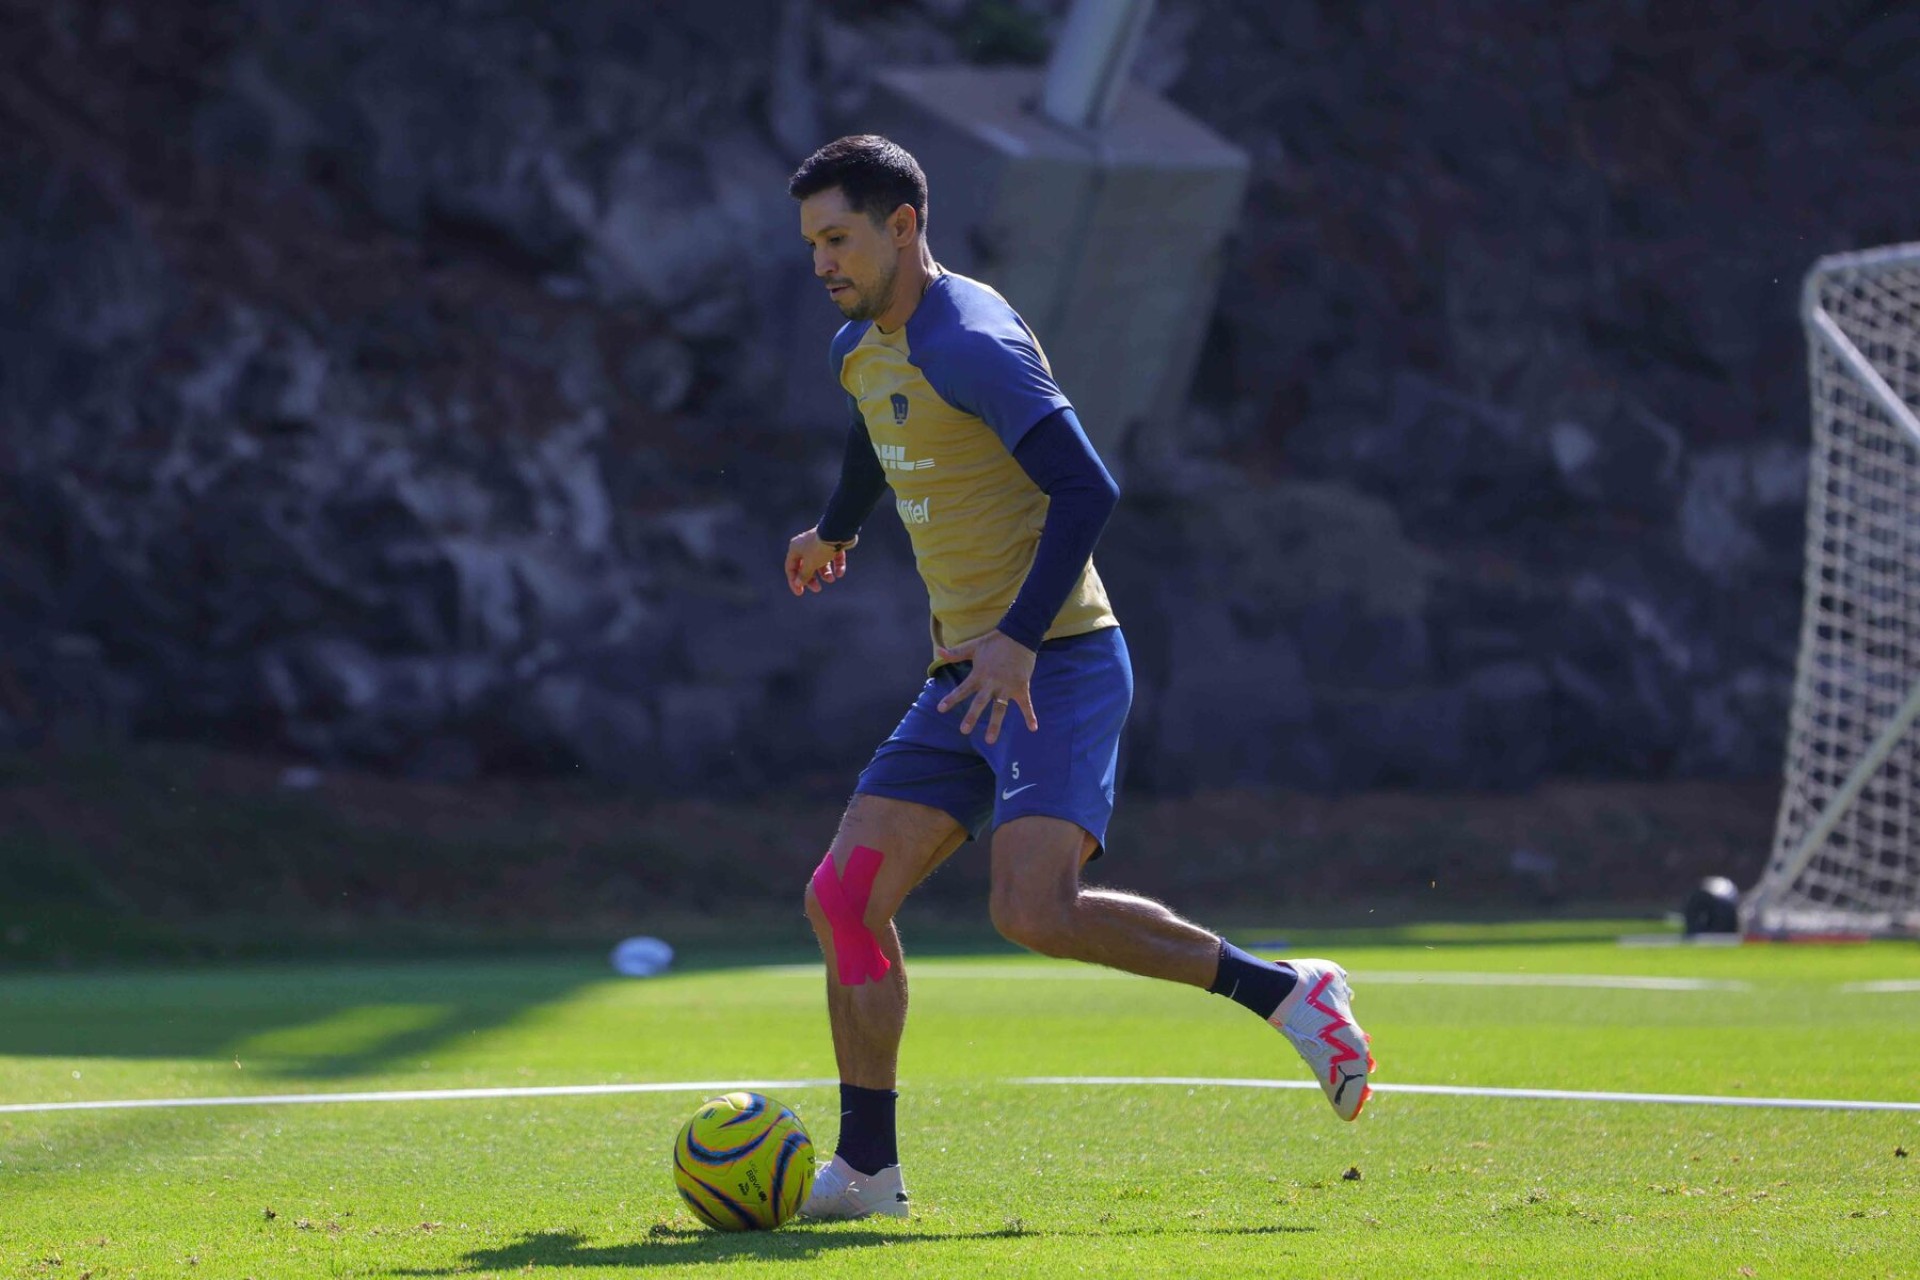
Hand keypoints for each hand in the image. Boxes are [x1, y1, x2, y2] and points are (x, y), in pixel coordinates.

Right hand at [785, 528, 854, 595]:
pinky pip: (833, 557)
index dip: (794, 581)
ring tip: (831, 579)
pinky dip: (836, 566)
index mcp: (795, 548)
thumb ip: (804, 575)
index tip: (800, 593)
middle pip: (806, 566)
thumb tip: (798, 583)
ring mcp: (819, 544)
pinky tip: (840, 573)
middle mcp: (805, 545)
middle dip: (812, 579)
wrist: (837, 532)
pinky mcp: (833, 544)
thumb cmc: (819, 548)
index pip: (790, 567)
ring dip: (826, 573)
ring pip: (821, 563)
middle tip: (818, 589)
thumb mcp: (810, 565)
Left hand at [935, 630, 1038, 744]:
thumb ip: (956, 653)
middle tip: (964, 730)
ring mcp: (1007, 687)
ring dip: (995, 724)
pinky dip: (1030, 715)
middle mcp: (992, 683)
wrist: (1019, 635)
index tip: (941, 709)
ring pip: (999, 708)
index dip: (952, 699)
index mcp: (979, 675)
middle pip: (980, 702)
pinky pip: (1026, 704)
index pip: (963, 689)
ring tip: (990, 740)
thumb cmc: (995, 641)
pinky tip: (1033, 728)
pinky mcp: (1021, 687)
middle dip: (972, 716)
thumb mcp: (973, 646)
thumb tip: (938, 651)